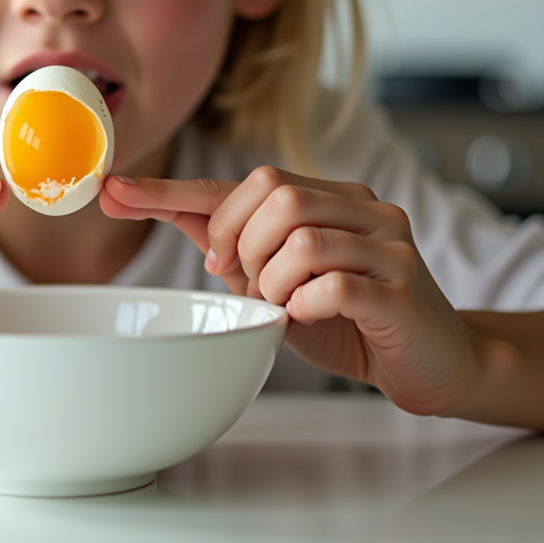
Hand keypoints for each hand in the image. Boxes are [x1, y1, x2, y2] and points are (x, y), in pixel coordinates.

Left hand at [101, 168, 478, 415]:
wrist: (430, 360)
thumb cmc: (346, 316)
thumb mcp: (275, 278)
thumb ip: (227, 243)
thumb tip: (157, 207)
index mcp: (325, 196)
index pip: (238, 182)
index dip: (170, 190)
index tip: (113, 192)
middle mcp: (359, 205)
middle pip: (274, 194)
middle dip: (241, 244)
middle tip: (249, 282)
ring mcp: (386, 242)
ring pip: (300, 236)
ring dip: (272, 280)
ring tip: (283, 303)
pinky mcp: (402, 286)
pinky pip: (332, 282)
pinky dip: (303, 304)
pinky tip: (308, 315)